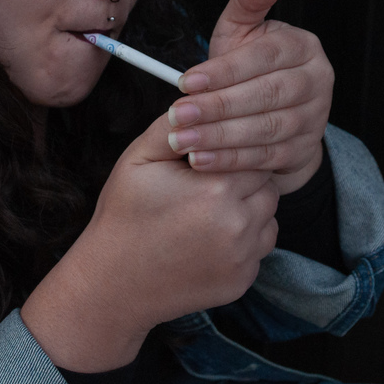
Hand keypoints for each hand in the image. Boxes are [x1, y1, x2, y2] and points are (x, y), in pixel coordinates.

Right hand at [20, 108, 278, 371]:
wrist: (114, 284)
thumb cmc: (124, 217)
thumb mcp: (138, 159)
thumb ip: (173, 125)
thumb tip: (199, 99)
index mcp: (216, 189)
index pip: (252, 152)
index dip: (230, 152)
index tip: (208, 160)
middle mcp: (239, 225)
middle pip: (266, 183)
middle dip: (242, 179)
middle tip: (206, 185)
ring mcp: (244, 257)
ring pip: (269, 215)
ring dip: (249, 208)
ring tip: (208, 211)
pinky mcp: (243, 280)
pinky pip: (260, 247)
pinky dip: (244, 239)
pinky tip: (209, 237)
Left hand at [167, 0, 332, 193]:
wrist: (278, 111)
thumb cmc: (251, 66)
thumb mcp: (245, 32)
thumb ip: (246, 6)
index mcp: (302, 46)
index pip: (263, 58)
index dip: (224, 71)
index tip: (186, 82)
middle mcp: (317, 81)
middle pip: (265, 95)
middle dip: (216, 107)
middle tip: (177, 115)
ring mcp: (315, 118)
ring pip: (265, 129)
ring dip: (219, 137)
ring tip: (182, 140)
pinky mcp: (305, 149)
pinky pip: (264, 157)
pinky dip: (229, 160)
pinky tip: (200, 160)